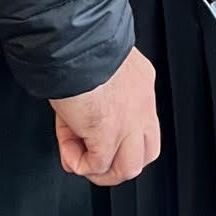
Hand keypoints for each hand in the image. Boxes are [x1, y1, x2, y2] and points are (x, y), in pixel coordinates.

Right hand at [50, 46, 159, 186]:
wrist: (73, 44)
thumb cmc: (78, 48)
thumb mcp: (94, 72)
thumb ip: (95, 102)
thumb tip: (77, 136)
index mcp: (140, 82)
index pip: (143, 122)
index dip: (119, 138)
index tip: (95, 134)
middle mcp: (142, 102)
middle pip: (147, 151)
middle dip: (118, 164)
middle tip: (94, 159)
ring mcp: (129, 121)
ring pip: (129, 167)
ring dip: (102, 172)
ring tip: (82, 162)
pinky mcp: (108, 134)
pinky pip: (96, 165)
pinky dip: (79, 164)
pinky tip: (68, 153)